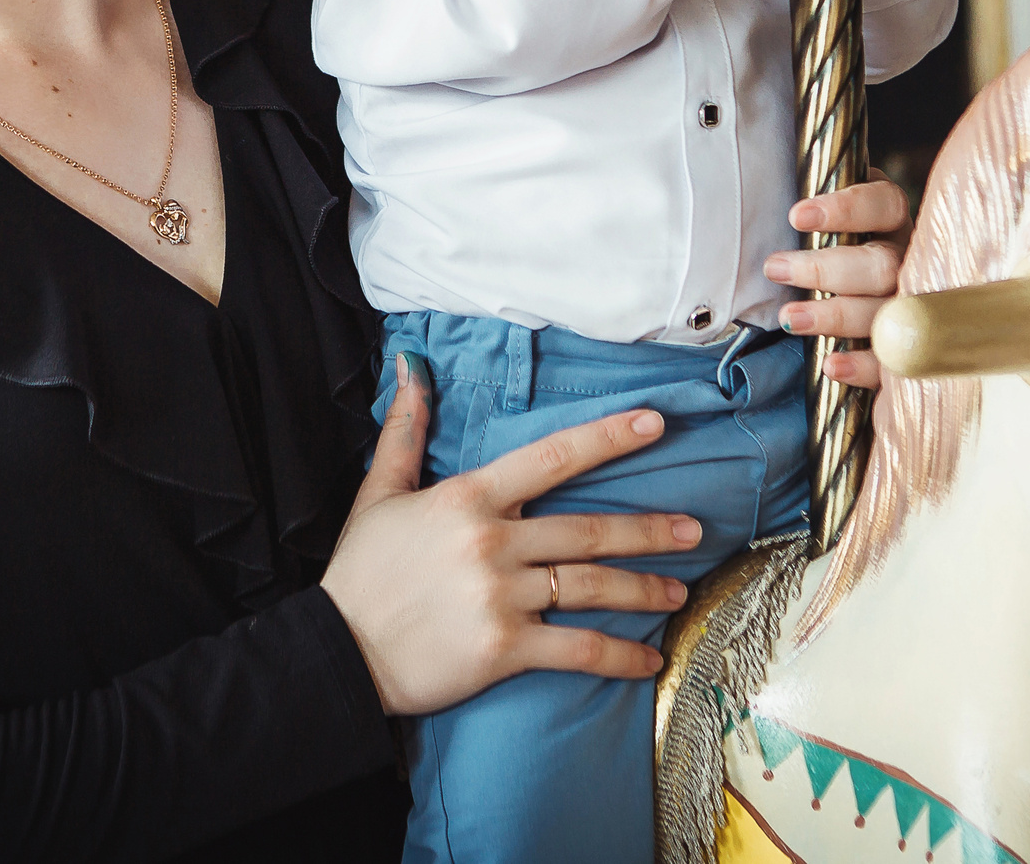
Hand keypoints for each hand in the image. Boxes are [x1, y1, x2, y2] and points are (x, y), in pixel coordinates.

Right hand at [320, 362, 704, 715]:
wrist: (337, 650)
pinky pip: (576, 650)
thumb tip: (409, 367)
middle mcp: (493, 542)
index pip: (552, 457)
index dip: (608, 438)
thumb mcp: (379, 493)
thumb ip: (404, 431)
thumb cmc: (360, 572)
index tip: (655, 424)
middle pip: (588, 529)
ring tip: (678, 591)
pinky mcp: (505, 649)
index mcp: (469, 498)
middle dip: (648, 530)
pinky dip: (617, 657)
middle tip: (692, 528)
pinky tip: (647, 661)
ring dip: (643, 590)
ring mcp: (502, 596)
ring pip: (591, 586)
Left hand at [764, 173, 912, 389]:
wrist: (850, 287)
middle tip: (774, 267)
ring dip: (836, 316)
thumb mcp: (819, 212)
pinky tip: (830, 366)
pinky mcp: (906, 347)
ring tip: (789, 318)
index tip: (797, 214)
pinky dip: (864, 366)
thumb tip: (754, 165)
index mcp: (891, 219)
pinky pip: (895, 364)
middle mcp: (908, 259)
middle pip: (881, 264)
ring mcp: (912, 304)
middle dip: (825, 268)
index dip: (845, 209)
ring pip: (887, 312)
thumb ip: (807, 198)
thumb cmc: (826, 240)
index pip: (884, 204)